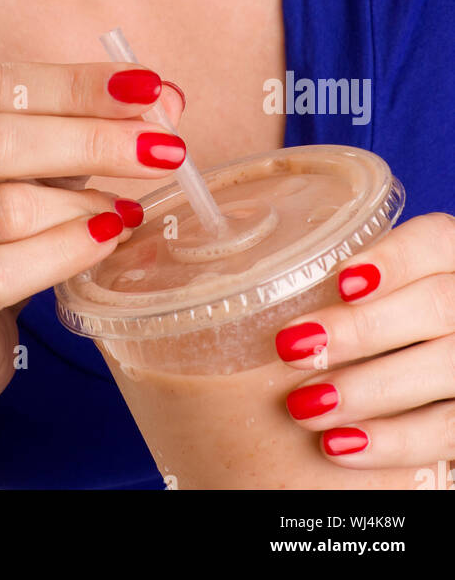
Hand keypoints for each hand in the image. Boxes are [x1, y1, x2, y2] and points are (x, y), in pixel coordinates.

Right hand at [0, 61, 184, 409]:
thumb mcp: (20, 168)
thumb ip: (76, 126)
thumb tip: (162, 97)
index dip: (74, 83)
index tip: (149, 86)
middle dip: (90, 139)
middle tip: (165, 148)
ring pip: (0, 210)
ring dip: (82, 204)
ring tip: (129, 206)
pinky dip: (64, 253)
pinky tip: (105, 243)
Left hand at [275, 212, 454, 476]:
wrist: (431, 379)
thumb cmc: (384, 327)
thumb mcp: (380, 293)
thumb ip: (345, 287)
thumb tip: (252, 298)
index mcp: (453, 258)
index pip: (436, 241)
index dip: (392, 258)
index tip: (339, 282)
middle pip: (438, 305)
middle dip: (362, 329)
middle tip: (293, 349)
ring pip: (447, 368)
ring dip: (368, 390)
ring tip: (303, 406)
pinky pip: (450, 432)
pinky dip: (393, 442)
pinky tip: (338, 445)